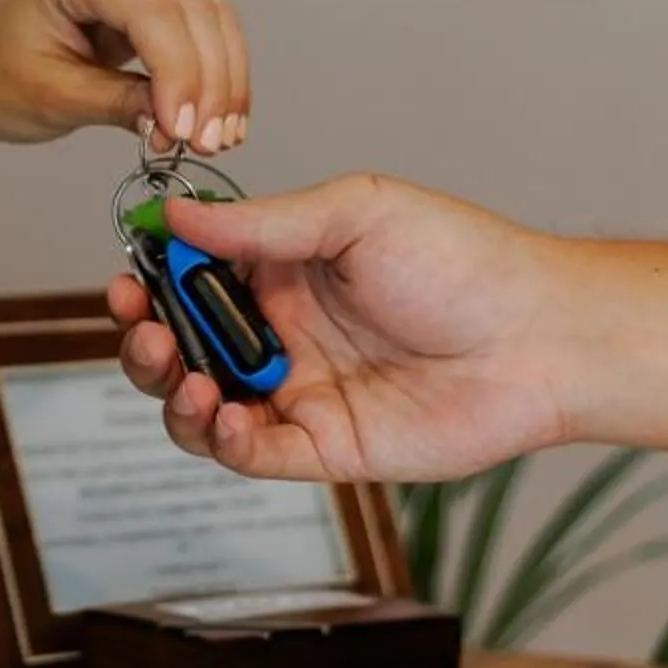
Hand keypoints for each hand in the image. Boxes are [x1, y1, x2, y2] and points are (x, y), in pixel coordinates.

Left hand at [0, 0, 249, 150]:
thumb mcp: (51, 98)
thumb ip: (120, 103)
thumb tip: (179, 123)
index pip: (151, 10)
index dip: (180, 72)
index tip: (185, 130)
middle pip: (192, 10)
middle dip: (209, 82)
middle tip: (210, 142)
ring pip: (207, 17)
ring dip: (222, 80)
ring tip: (218, 137)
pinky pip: (198, 28)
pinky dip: (212, 73)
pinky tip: (214, 117)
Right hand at [107, 172, 569, 483]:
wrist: (539, 339)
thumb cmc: (465, 263)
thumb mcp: (356, 213)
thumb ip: (262, 225)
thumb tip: (176, 213)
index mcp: (285, 269)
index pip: (191, 276)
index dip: (150, 279)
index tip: (127, 278)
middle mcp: (285, 332)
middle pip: (184, 346)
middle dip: (147, 341)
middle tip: (146, 332)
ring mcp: (303, 391)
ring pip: (204, 405)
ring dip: (174, 394)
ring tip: (187, 380)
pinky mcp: (327, 447)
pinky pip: (253, 453)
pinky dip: (222, 440)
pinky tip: (226, 417)